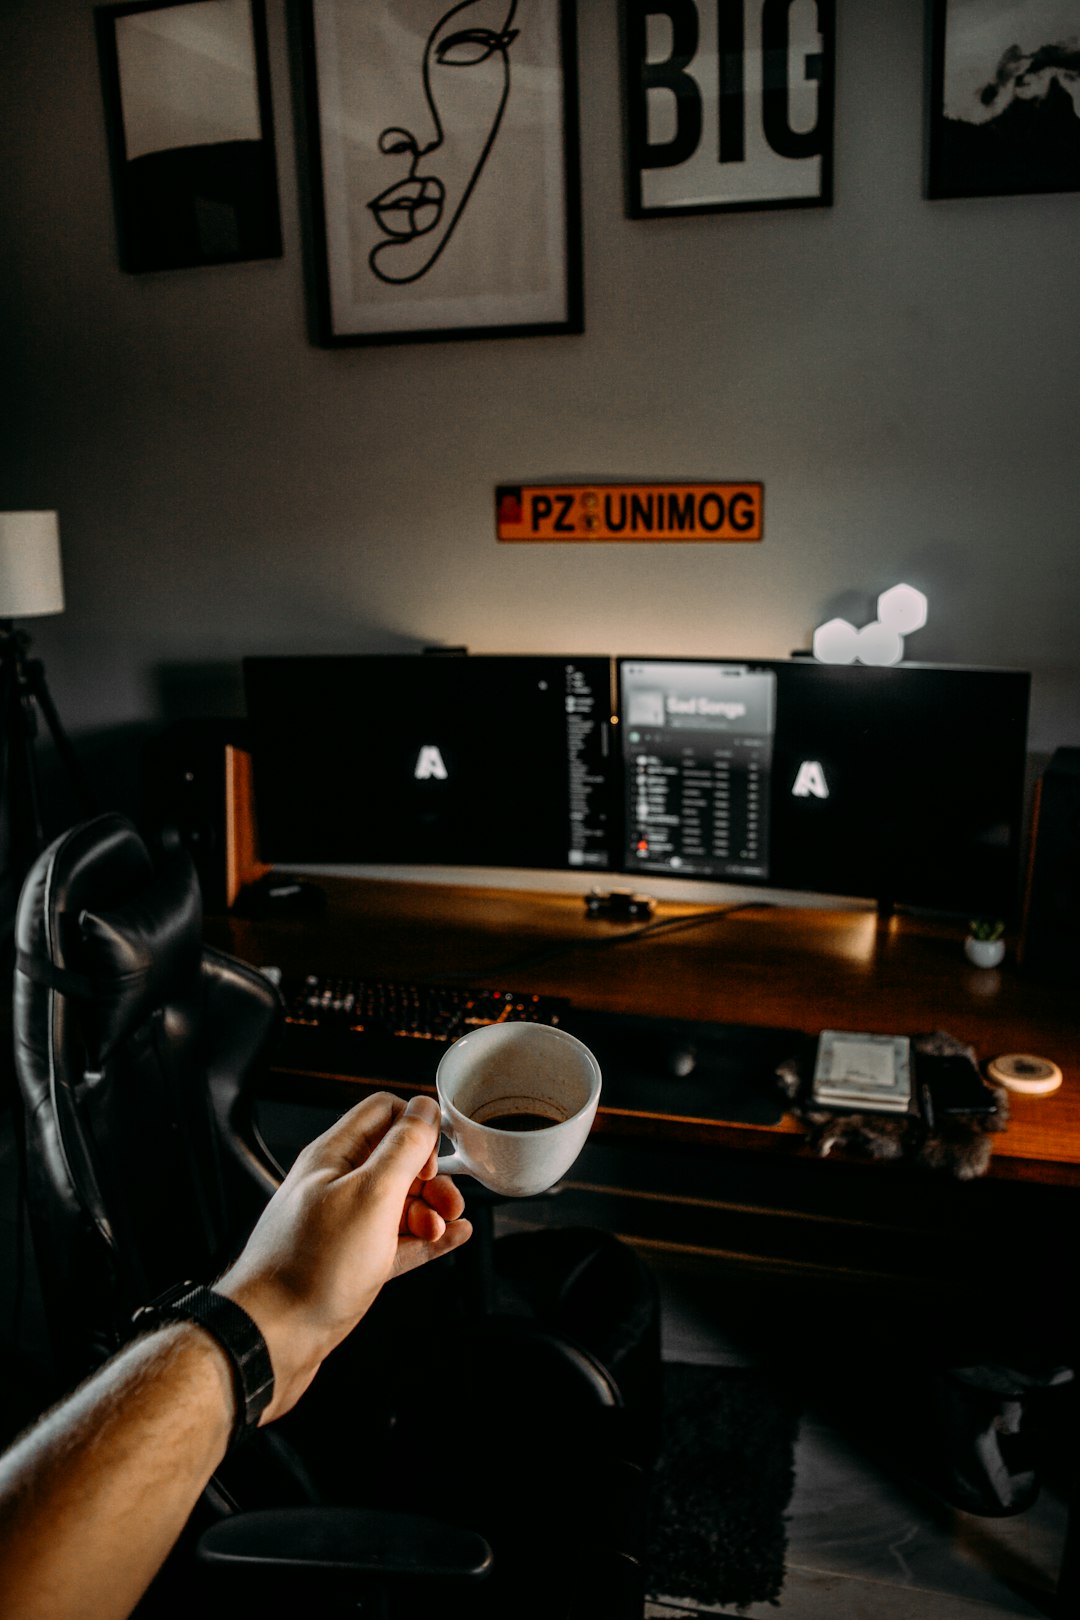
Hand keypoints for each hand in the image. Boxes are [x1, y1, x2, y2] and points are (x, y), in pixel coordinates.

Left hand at [217, 1092, 469, 1419]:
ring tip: (444, 1228)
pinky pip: (399, 1241)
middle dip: (431, 1177)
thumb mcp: (370, 1196)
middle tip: (447, 1201)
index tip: (436, 1155)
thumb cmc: (311, 1267)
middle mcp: (338, 1186)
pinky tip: (453, 1238)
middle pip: (396, 1160)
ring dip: (432, 1210)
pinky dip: (428, 1239)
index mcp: (334, 1157)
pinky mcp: (354, 1263)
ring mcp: (346, 1226)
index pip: (382, 1113)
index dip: (416, 1126)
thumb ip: (402, 1149)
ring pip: (401, 1203)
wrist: (272, 1337)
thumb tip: (426, 1108)